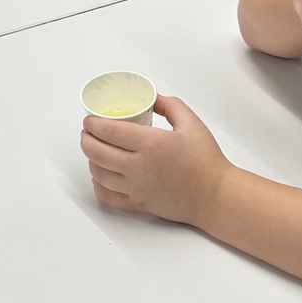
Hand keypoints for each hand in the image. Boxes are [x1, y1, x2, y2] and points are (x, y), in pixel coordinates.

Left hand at [80, 94, 230, 224]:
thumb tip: (153, 98)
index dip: (93, 124)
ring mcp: (136, 187)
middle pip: (97, 152)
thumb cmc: (206, 161)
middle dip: (86, 139)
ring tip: (93, 150)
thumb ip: (171, 105)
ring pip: (99, 173)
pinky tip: (100, 176)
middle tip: (87, 132)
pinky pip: (107, 196)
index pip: (110, 131)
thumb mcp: (191, 123)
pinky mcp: (138, 204)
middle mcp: (139, 166)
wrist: (215, 196)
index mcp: (151, 143)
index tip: (89, 120)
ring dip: (90, 160)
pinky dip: (98, 184)